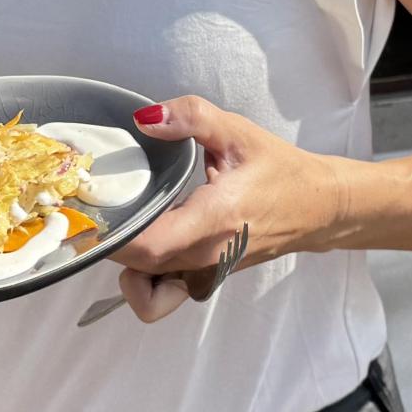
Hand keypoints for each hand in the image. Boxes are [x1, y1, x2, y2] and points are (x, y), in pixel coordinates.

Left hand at [106, 96, 344, 323]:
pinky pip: (165, 293)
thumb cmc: (280, 170)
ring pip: (149, 292)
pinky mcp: (207, 279)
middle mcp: (207, 256)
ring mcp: (207, 274)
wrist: (320, 208)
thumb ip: (191, 118)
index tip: (91, 209)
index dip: (112, 235)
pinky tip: (146, 242)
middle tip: (94, 207)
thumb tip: (144, 118)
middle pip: (139, 269)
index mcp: (214, 220)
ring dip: (127, 267)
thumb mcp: (237, 132)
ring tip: (122, 227)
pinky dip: (147, 280)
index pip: (148, 248)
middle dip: (108, 243)